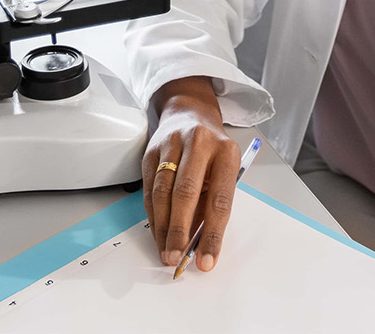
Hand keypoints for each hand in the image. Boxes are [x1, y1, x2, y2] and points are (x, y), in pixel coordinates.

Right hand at [142, 77, 241, 271]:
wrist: (189, 114)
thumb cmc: (211, 151)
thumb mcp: (222, 171)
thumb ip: (212, 204)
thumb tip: (199, 244)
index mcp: (226, 152)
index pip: (220, 199)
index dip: (212, 233)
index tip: (206, 260)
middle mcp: (199, 144)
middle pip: (186, 193)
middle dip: (180, 231)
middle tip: (176, 257)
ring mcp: (172, 145)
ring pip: (162, 192)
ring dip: (162, 227)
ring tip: (165, 252)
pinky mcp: (151, 151)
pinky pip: (149, 189)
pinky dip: (152, 215)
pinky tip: (157, 233)